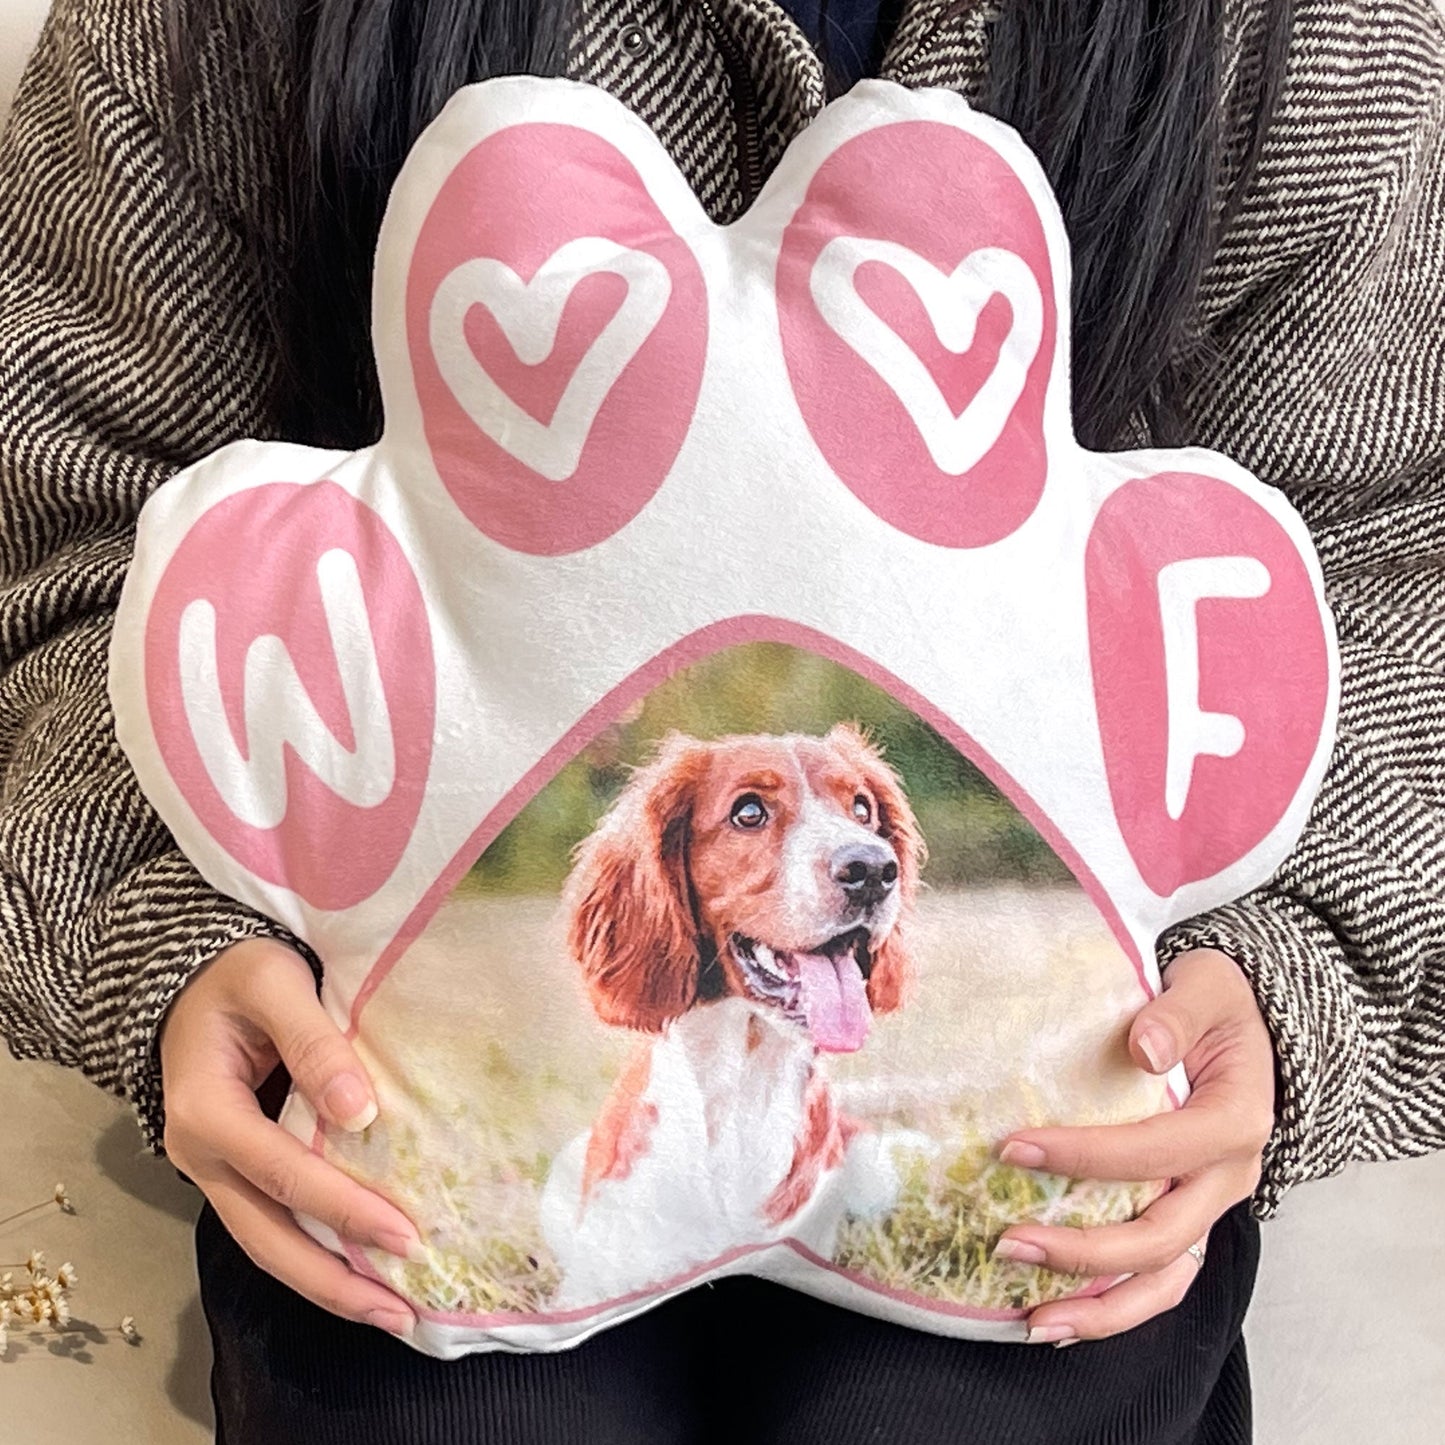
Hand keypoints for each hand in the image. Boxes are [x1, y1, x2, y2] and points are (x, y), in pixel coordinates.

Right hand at [160, 938, 422, 1336]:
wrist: (192, 969)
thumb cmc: (237, 969)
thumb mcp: (274, 983)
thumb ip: (315, 1043)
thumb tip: (362, 1113)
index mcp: (206, 1111)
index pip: (282, 1173)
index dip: (343, 1207)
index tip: (405, 1235)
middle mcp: (202, 1154)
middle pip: (266, 1236)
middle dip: (333, 1280)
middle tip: (401, 1311)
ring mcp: (217, 1168)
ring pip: (268, 1241)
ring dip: (325, 1280)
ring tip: (391, 1309)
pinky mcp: (238, 1166)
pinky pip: (275, 1220)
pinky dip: (317, 1250)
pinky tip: (363, 1267)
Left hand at [990, 947, 1274, 1346]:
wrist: (1247, 1022)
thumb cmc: (1216, 1001)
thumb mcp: (1205, 985)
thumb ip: (1176, 1012)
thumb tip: (1143, 1046)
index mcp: (1233, 1121)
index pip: (1155, 1151)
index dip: (1085, 1157)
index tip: (1014, 1148)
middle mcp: (1228, 1177)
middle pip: (1160, 1235)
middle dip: (1081, 1249)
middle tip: (1007, 1241)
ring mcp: (1211, 1205)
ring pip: (1164, 1278)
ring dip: (1097, 1304)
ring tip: (1031, 1320)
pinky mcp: (1192, 1218)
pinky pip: (1160, 1280)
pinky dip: (1115, 1308)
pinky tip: (1059, 1319)